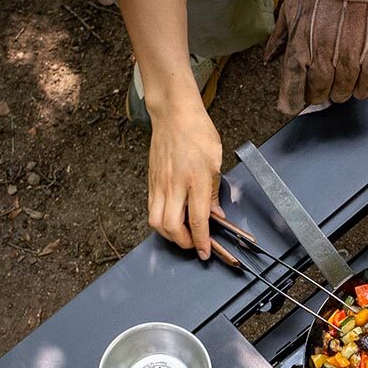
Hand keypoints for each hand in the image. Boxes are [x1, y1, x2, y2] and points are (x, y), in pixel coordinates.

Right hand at [146, 102, 221, 259]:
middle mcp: (174, 185)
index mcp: (196, 180)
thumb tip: (215, 213)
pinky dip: (161, 221)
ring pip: (156, 222)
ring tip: (183, 234)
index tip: (205, 252)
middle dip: (183, 242)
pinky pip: (151, 209)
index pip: (197, 220)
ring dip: (169, 235)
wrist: (174, 115)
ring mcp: (160, 184)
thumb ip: (215, 191)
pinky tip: (172, 219)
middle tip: (195, 244)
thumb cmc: (197, 133)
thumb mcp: (216, 162)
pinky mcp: (151, 182)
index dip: (202, 240)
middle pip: (171, 227)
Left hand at [264, 0, 367, 114]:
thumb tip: (269, 59)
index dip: (291, 103)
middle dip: (317, 93)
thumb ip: (279, 41)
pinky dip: (361, 86)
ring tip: (339, 76)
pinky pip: (366, 86)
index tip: (291, 104)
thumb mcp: (289, 11)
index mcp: (299, 51)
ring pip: (342, 94)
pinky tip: (357, 76)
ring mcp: (350, 61)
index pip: (291, 94)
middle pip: (318, 96)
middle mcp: (323, 60)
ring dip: (339, 90)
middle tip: (319, 81)